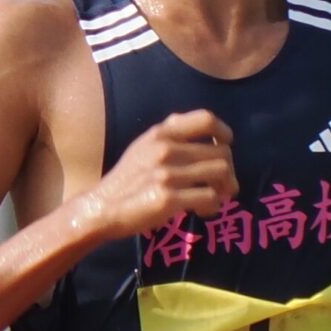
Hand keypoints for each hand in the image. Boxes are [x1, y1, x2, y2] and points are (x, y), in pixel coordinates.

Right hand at [85, 111, 237, 238]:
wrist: (102, 208)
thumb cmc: (127, 179)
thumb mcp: (143, 146)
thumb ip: (170, 134)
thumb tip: (207, 126)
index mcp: (160, 133)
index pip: (206, 119)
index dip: (224, 131)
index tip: (226, 144)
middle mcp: (165, 149)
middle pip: (222, 152)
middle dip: (228, 171)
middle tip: (221, 186)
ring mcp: (167, 174)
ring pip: (221, 173)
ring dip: (224, 189)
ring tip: (213, 199)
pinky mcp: (169, 198)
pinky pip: (210, 197)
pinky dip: (213, 206)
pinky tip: (202, 211)